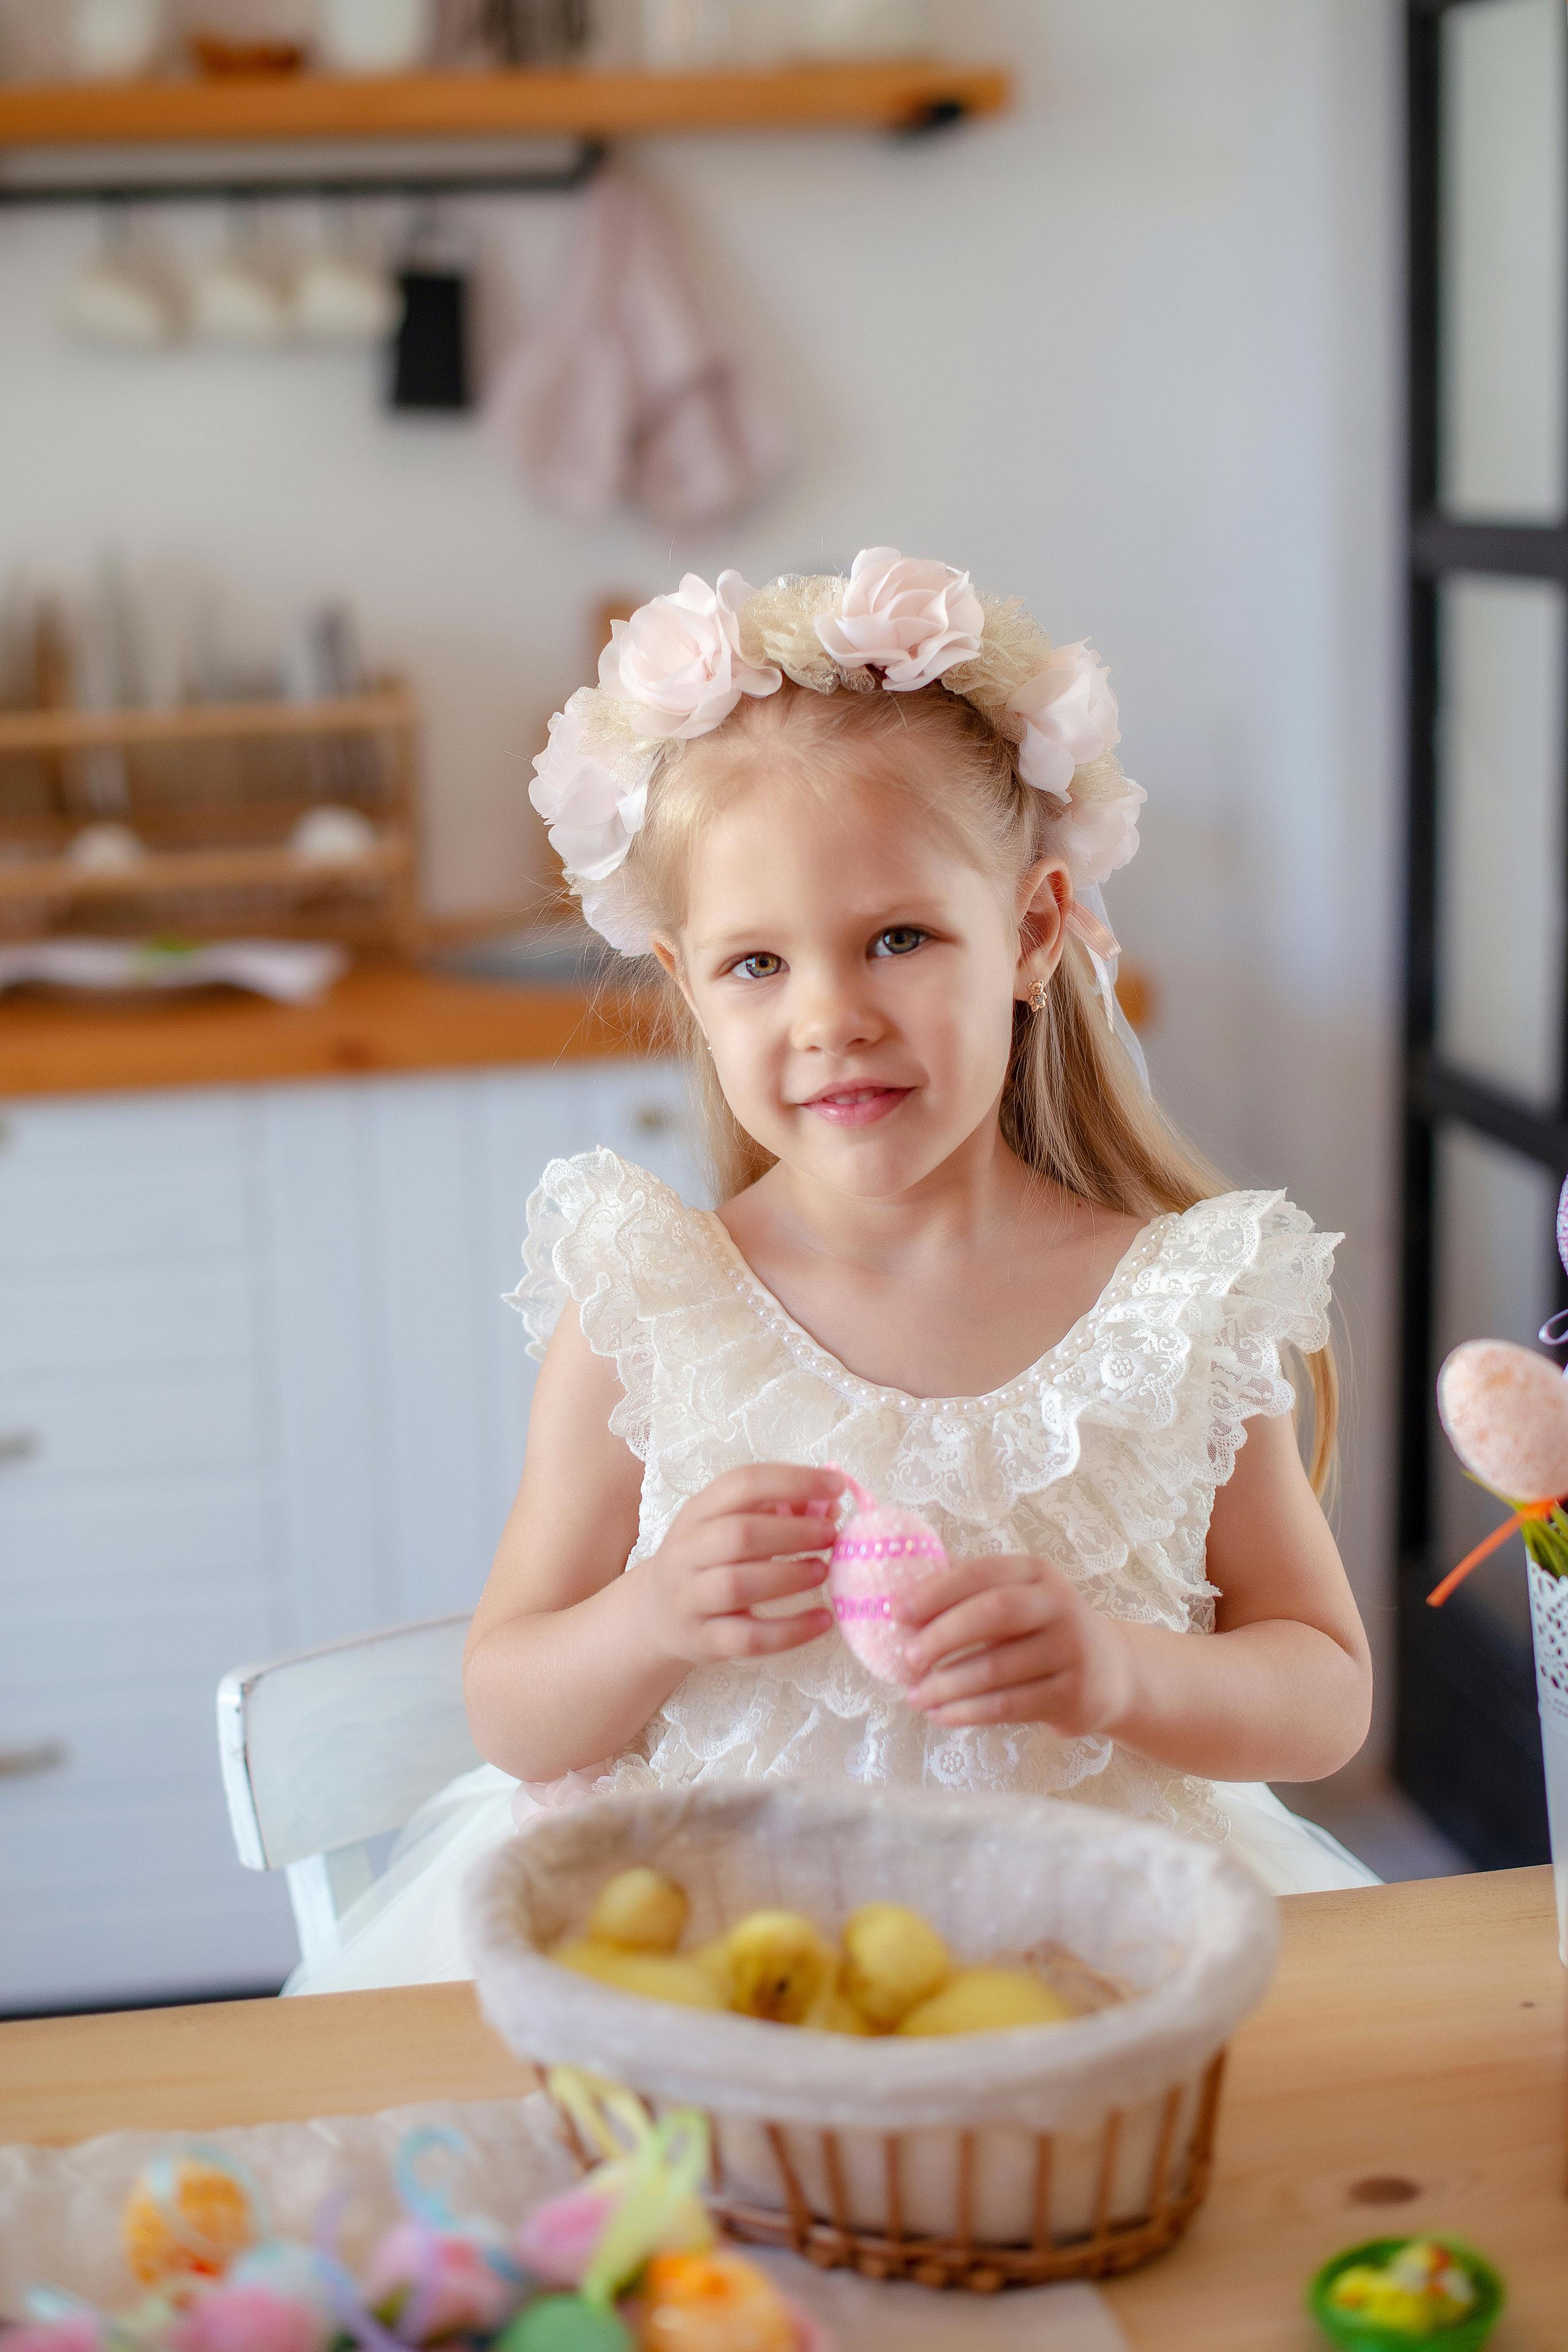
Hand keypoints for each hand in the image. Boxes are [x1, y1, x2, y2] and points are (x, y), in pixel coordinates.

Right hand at [629, 1463, 844, 1668]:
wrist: (656, 1615)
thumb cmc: (707, 1560)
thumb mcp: (729, 1525)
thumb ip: (778, 1511)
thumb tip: (831, 1503)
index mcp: (698, 1512)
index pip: (743, 1484)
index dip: (794, 1481)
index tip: (837, 1486)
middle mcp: (687, 1552)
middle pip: (739, 1535)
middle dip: (794, 1532)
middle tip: (831, 1535)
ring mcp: (691, 1599)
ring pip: (737, 1586)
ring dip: (789, 1577)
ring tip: (822, 1571)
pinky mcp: (704, 1641)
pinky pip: (748, 1639)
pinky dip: (790, 1631)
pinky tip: (822, 1620)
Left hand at [900, 1553, 1132, 1733]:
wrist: (1112, 1671)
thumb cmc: (1042, 1630)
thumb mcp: (1018, 1598)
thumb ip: (969, 1592)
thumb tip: (899, 1592)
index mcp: (1036, 1573)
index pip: (980, 1573)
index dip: (935, 1592)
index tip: (897, 1613)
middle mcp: (1059, 1605)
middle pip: (993, 1613)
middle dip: (941, 1637)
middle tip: (907, 1659)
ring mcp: (1071, 1651)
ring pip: (996, 1669)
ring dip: (946, 1685)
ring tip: (914, 1696)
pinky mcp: (1073, 1695)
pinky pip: (1008, 1706)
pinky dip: (967, 1712)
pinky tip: (940, 1715)